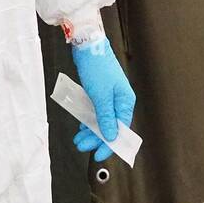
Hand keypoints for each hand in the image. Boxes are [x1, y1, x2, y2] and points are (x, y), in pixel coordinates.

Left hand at [70, 37, 135, 161]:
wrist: (87, 46)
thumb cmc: (97, 68)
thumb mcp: (101, 96)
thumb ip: (106, 118)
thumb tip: (111, 137)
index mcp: (125, 101)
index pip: (120, 130)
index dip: (110, 145)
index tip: (99, 155)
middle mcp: (120, 100)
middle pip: (110, 126)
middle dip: (96, 138)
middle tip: (82, 146)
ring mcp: (110, 96)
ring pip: (102, 120)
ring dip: (90, 130)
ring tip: (78, 138)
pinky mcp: (100, 92)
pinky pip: (96, 111)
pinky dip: (89, 119)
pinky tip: (82, 126)